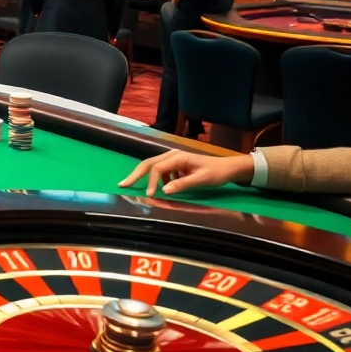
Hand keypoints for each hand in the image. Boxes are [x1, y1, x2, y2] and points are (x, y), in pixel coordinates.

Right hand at [118, 150, 254, 196]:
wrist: (228, 168)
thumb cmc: (216, 173)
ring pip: (152, 166)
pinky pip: (161, 171)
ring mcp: (173, 159)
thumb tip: (163, 191)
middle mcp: (172, 155)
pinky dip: (156, 179)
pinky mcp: (175, 164)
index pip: (157, 168)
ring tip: (134, 186)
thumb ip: (182, 184)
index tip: (150, 196)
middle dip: (135, 174)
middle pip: (148, 163)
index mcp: (178, 157)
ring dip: (143, 177)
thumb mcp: (201, 180)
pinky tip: (161, 188)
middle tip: (122, 185)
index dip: (150, 182)